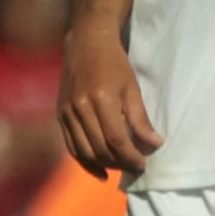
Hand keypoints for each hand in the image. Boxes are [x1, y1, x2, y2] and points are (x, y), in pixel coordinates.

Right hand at [58, 25, 160, 178]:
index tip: (143, 164)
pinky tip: (101, 171)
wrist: (86, 44)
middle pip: (100, 148)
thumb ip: (140, 118)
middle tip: (136, 166)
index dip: (131, 156)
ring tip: (121, 166)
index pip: (116, 139)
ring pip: (85, 152)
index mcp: (100, 98)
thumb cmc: (114, 63)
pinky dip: (86, 162)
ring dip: (105, 164)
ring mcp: (67, 113)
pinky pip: (72, 147)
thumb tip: (154, 144)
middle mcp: (80, 108)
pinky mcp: (60, 116)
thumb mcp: (132, 87)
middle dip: (120, 162)